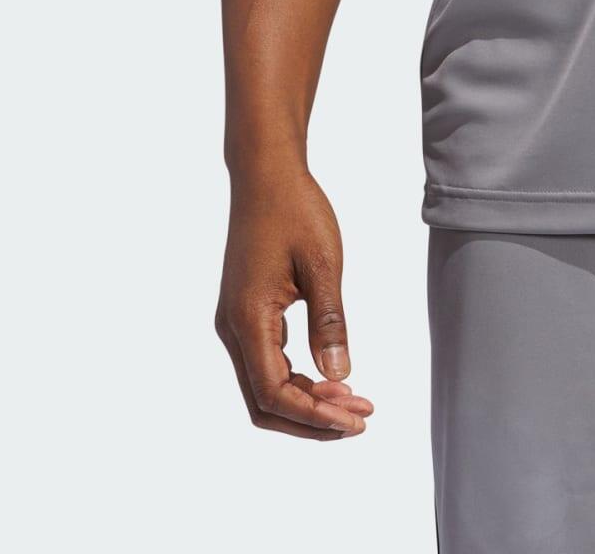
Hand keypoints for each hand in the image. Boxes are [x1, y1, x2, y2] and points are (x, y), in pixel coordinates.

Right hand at [216, 162, 374, 438]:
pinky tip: (333, 377)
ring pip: (265, 386)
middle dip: (312, 418)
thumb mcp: (323, 263)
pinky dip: (299, 379)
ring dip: (308, 400)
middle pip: (264, 402)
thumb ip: (329, 321)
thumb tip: (340, 375)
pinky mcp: (247, 313)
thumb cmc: (295, 209)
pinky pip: (267, 362)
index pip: (273, 392)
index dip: (314, 415)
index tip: (355, 420)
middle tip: (361, 418)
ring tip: (356, 401)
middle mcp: (233, 328)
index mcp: (248, 318)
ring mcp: (237, 322)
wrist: (266, 174)